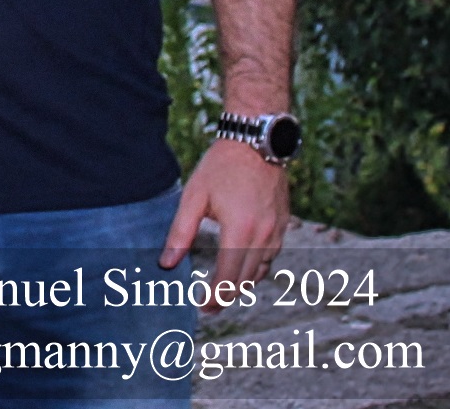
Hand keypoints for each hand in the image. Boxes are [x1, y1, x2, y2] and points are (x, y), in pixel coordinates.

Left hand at [159, 138, 290, 306]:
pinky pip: (271, 257)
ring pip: (261, 271)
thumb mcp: (193, 197)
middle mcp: (264, 236)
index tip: (202, 307)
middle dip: (227, 296)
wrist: (256, 144)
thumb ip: (180, 232)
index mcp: (240, 231)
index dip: (215, 296)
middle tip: (209, 306)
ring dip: (243, 284)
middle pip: (246, 279)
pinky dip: (256, 268)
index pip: (228, 276)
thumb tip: (166, 262)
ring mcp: (277, 232)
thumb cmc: (221, 168)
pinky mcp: (283, 225)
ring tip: (222, 292)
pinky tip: (243, 270)